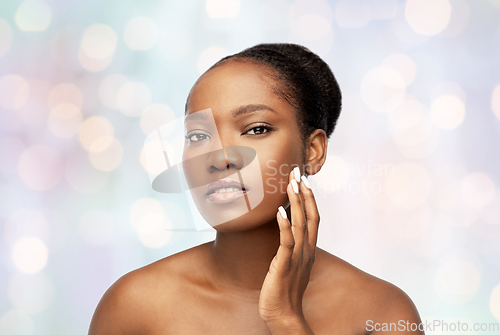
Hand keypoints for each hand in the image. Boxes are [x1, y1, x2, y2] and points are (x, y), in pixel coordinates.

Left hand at [259, 167, 318, 330]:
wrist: (284, 314)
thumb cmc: (284, 289)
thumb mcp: (291, 262)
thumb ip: (291, 246)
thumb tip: (285, 230)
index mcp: (308, 249)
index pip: (314, 218)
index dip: (310, 198)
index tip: (303, 180)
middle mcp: (306, 250)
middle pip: (310, 216)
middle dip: (304, 193)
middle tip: (297, 172)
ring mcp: (297, 257)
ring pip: (300, 225)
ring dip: (296, 203)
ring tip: (290, 184)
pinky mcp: (285, 265)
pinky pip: (286, 242)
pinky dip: (284, 225)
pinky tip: (279, 211)